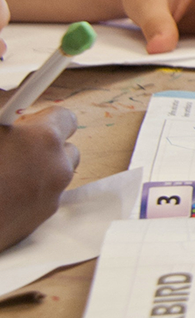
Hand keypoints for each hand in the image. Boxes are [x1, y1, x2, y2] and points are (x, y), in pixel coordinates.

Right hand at [0, 107, 77, 250]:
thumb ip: (4, 107)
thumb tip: (8, 96)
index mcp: (44, 139)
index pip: (65, 117)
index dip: (43, 118)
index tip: (25, 123)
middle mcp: (56, 168)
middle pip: (66, 148)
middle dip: (44, 146)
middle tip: (13, 148)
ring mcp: (51, 197)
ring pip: (55, 175)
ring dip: (38, 170)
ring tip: (4, 172)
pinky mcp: (40, 221)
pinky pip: (43, 199)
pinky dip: (29, 194)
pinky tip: (2, 193)